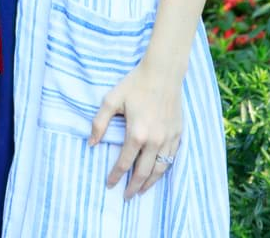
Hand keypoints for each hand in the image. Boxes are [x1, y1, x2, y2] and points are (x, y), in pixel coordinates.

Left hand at [89, 62, 182, 200]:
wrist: (163, 73)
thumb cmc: (135, 84)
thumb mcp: (111, 100)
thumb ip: (99, 123)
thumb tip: (91, 143)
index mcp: (136, 134)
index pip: (124, 163)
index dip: (115, 176)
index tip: (109, 185)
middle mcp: (154, 140)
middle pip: (143, 172)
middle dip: (133, 187)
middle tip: (126, 196)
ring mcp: (169, 138)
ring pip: (160, 169)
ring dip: (150, 183)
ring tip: (141, 191)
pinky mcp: (178, 133)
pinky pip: (172, 158)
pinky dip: (164, 169)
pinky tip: (157, 172)